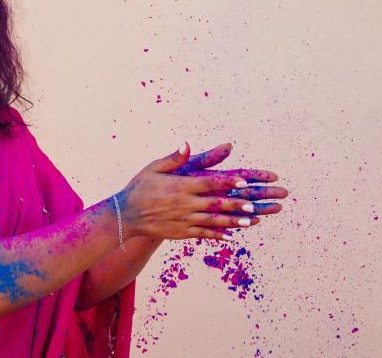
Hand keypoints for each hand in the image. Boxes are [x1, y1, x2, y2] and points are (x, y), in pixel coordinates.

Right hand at [116, 142, 283, 240]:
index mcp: (180, 186)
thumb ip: (174, 158)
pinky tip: (232, 236)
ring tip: (251, 221)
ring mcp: (184, 220)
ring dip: (234, 222)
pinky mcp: (181, 233)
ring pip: (213, 221)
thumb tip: (186, 144)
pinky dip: (218, 235)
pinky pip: (203, 234)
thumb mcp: (154, 168)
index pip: (208, 183)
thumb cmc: (140, 187)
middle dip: (236, 204)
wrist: (126, 215)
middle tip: (255, 204)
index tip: (244, 181)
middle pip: (215, 204)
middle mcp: (185, 204)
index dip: (227, 182)